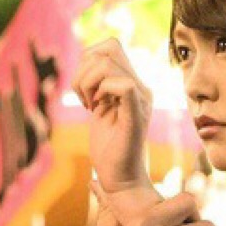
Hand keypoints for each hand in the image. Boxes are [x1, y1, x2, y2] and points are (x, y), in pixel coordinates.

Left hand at [74, 39, 151, 194]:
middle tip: (84, 96)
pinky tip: (95, 108)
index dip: (88, 60)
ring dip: (86, 82)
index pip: (111, 46)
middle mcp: (141, 87)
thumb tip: (87, 57)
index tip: (85, 89)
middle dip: (85, 67)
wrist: (120, 179)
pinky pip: (124, 85)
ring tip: (88, 104)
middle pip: (110, 47)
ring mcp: (141, 100)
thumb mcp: (99, 108)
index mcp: (133, 83)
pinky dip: (100, 91)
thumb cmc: (109, 148)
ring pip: (108, 64)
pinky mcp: (137, 115)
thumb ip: (97, 84)